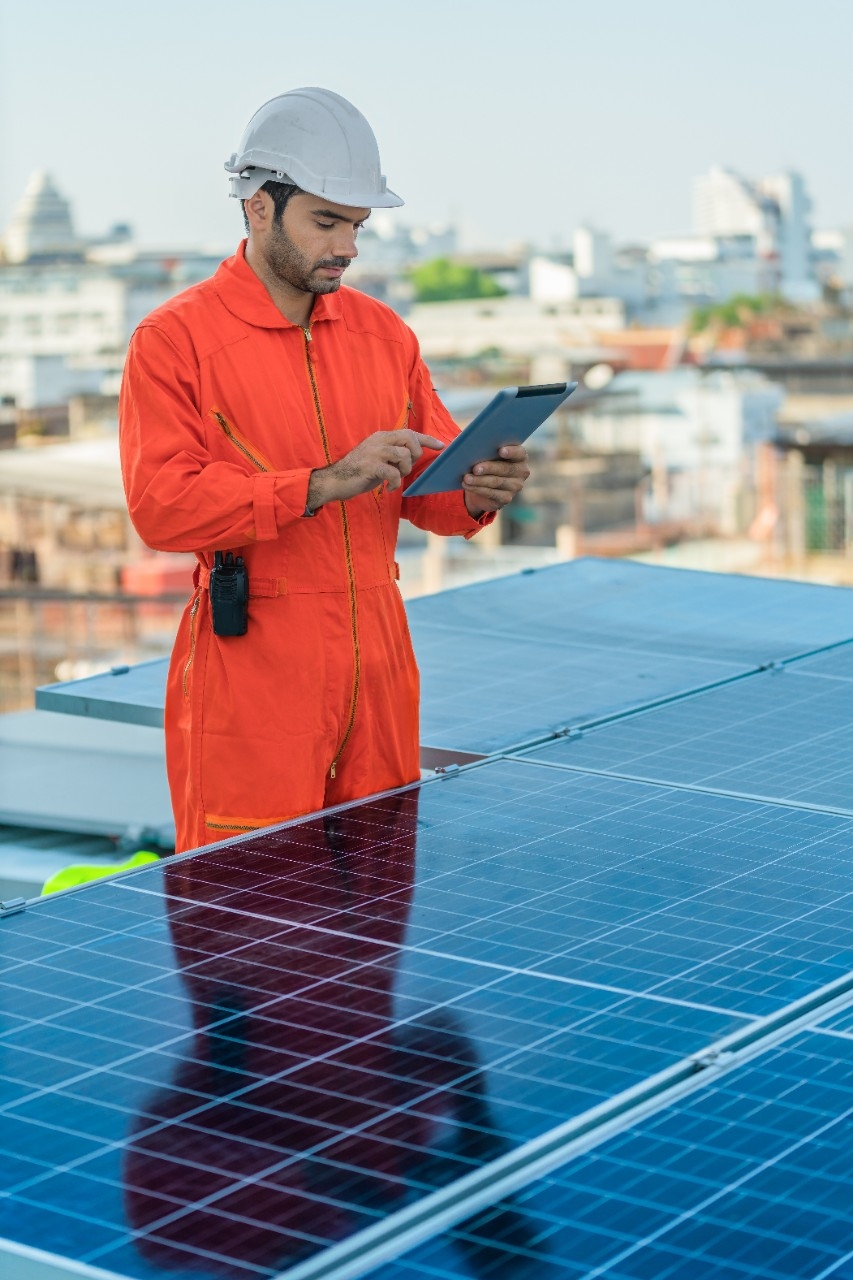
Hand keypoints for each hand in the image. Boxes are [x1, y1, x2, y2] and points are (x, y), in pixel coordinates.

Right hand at [308, 430, 443, 507]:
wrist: (335, 481)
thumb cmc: (359, 472)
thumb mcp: (378, 459)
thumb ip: (393, 455)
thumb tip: (412, 457)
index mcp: (382, 437)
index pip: (409, 433)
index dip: (427, 439)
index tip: (441, 446)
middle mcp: (379, 440)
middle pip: (409, 440)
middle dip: (415, 456)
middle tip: (405, 469)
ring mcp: (374, 452)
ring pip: (404, 456)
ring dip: (404, 471)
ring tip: (394, 479)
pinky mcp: (370, 466)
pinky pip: (393, 473)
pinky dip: (394, 483)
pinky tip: (388, 488)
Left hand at [463, 445, 530, 516]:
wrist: (485, 483)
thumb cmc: (488, 461)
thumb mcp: (490, 454)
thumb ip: (488, 449)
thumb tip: (472, 448)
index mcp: (520, 456)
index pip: (520, 453)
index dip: (511, 452)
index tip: (501, 451)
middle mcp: (521, 471)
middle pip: (505, 468)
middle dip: (489, 468)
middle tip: (475, 468)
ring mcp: (515, 486)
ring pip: (496, 482)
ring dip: (479, 480)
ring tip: (466, 478)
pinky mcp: (506, 498)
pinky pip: (491, 493)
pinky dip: (477, 489)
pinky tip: (467, 485)